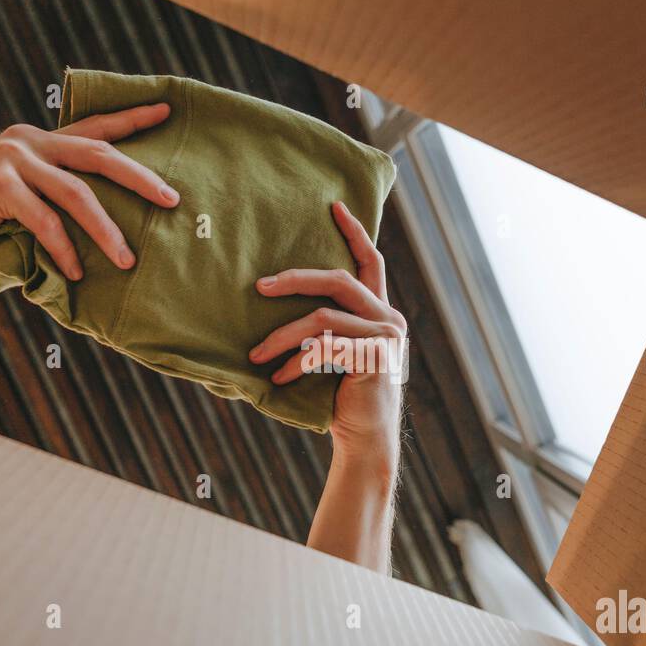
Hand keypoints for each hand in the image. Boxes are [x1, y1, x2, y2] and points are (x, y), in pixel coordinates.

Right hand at [0, 104, 180, 279]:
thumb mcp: (27, 198)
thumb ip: (60, 193)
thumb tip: (119, 214)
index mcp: (39, 140)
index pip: (94, 127)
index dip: (131, 119)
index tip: (166, 110)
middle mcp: (28, 141)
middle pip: (99, 156)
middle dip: (140, 178)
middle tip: (171, 199)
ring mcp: (11, 159)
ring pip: (76, 195)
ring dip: (106, 231)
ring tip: (127, 260)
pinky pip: (44, 221)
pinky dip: (64, 249)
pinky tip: (77, 272)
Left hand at [251, 202, 406, 462]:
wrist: (365, 438)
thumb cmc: (341, 397)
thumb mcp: (335, 354)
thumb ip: (326, 327)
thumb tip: (278, 297)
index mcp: (381, 313)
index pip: (371, 262)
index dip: (354, 232)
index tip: (333, 206)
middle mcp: (389, 320)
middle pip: (338, 280)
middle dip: (295, 279)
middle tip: (260, 286)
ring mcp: (384, 339)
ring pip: (322, 319)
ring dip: (282, 335)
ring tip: (256, 354)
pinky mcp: (373, 359)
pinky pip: (323, 349)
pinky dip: (296, 362)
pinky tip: (280, 378)